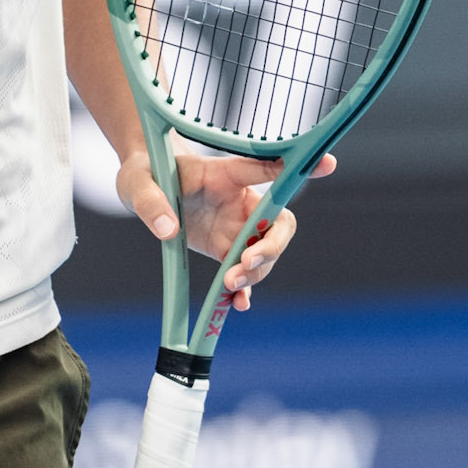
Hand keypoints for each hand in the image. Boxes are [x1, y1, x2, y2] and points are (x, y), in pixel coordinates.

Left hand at [116, 149, 337, 309]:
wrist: (142, 185)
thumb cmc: (144, 171)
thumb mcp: (138, 182)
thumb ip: (151, 202)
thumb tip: (167, 229)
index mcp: (226, 173)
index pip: (267, 168)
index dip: (299, 167)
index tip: (329, 163)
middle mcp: (241, 200)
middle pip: (278, 223)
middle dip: (271, 247)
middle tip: (245, 263)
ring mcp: (237, 226)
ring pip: (265, 253)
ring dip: (255, 273)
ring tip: (229, 286)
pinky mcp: (226, 247)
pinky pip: (246, 272)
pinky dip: (245, 289)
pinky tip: (238, 304)